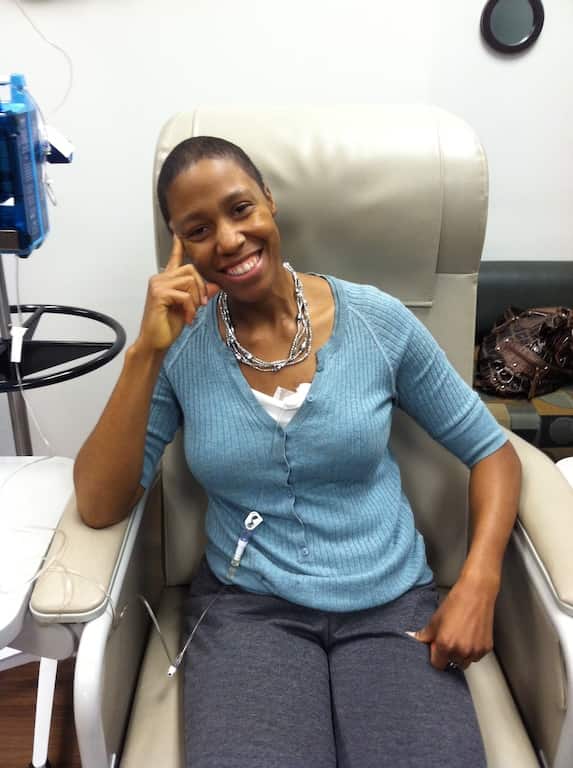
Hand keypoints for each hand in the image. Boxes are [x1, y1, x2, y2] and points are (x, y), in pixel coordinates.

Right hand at [135, 235, 219, 352]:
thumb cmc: (168, 326)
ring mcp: (158, 285)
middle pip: (191, 269)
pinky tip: (187, 319)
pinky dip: (190, 309)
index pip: (175, 257)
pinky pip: (184, 295)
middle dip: (201, 287)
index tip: (178, 232)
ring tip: (192, 313)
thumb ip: (200, 294)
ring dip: (196, 299)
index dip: (178, 245)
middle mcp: (160, 278)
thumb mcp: (190, 307)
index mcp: (167, 280)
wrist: (155, 342)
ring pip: (189, 280)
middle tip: (200, 305)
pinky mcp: (159, 294)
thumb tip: (216, 285)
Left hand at [407, 576, 497, 670]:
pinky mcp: (486, 648)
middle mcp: (461, 651)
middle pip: (451, 663)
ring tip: (460, 637)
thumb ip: (425, 634)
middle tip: (449, 639)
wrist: (476, 593)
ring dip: (461, 654)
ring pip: (465, 662)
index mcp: (445, 644)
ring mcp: (475, 651)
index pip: (437, 664)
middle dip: (448, 654)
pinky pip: (476, 656)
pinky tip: (470, 636)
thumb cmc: (456, 602)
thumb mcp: (436, 618)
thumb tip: (416, 639)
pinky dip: (472, 650)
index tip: (436, 648)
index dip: (435, 656)